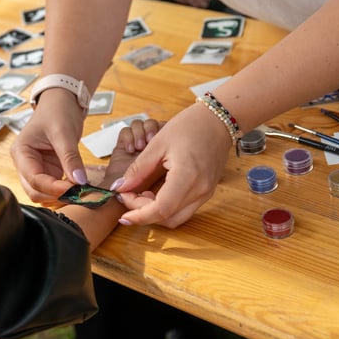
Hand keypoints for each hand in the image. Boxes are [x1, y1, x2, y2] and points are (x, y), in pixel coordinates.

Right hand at [10, 88, 85, 201]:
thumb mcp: (64, 132)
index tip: (74, 189)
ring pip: (43, 193)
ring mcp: (37, 168)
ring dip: (60, 196)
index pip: (34, 179)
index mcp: (21, 152)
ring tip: (80, 191)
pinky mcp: (49, 171)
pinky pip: (54, 188)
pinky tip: (78, 188)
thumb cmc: (57, 111)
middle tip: (78, 194)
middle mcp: (25, 164)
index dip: (53, 188)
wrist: (62, 101)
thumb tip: (80, 182)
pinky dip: (65, 192)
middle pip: (34, 191)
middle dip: (54, 195)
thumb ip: (70, 158)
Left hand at [111, 103, 230, 227]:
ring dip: (155, 213)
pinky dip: (166, 208)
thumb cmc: (189, 126)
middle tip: (128, 196)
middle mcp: (200, 190)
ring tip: (141, 194)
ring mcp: (206, 193)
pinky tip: (155, 193)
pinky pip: (184, 209)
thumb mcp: (157, 144)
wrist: (218, 120)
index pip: (161, 209)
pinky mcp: (207, 192)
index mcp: (187, 176)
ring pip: (176, 218)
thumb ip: (138, 169)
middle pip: (167, 218)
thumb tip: (120, 187)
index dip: (139, 215)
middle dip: (143, 213)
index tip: (122, 211)